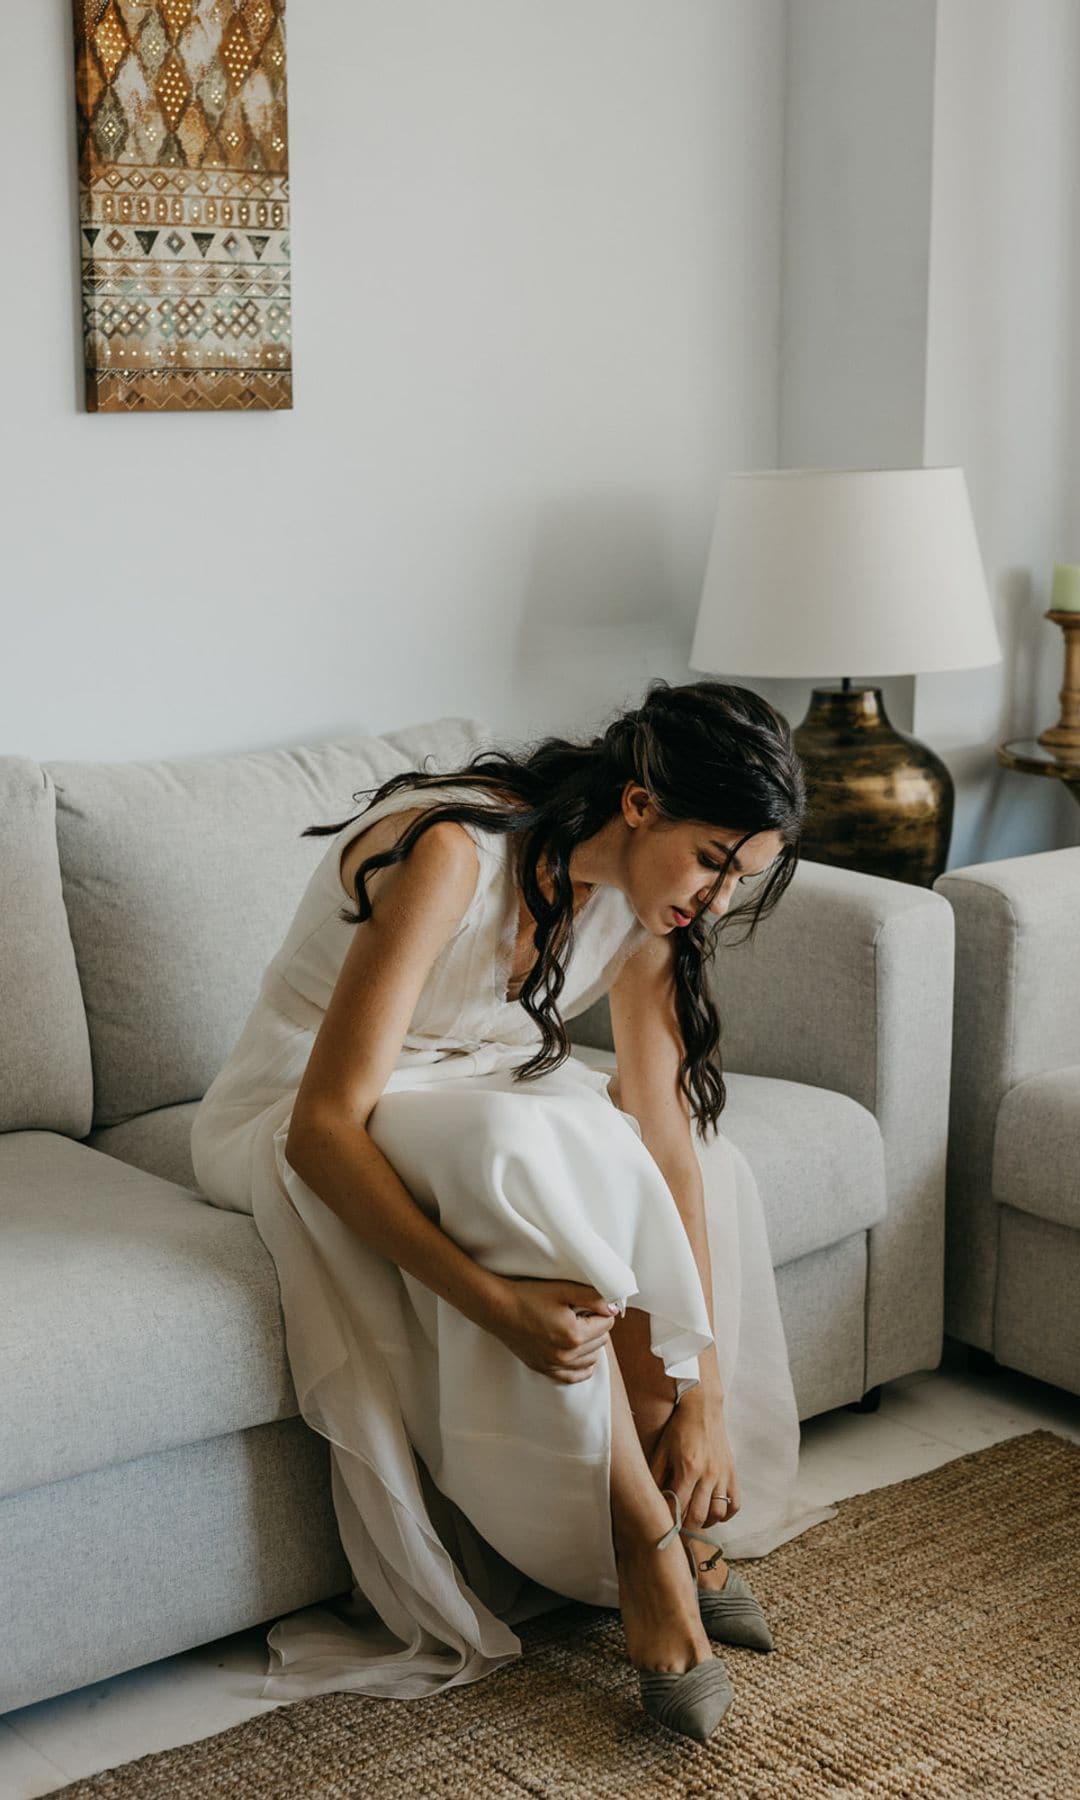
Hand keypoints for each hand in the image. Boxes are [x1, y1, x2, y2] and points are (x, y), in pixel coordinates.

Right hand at [485, 1277, 618, 1384]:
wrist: (498, 1308)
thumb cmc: (529, 1296)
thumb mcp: (563, 1290)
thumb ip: (593, 1298)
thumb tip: (614, 1306)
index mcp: (574, 1335)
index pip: (607, 1324)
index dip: (601, 1310)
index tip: (588, 1303)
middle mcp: (566, 1355)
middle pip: (601, 1341)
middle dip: (596, 1325)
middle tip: (580, 1313)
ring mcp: (555, 1365)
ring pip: (591, 1358)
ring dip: (589, 1344)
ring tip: (574, 1328)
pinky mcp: (544, 1369)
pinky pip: (574, 1376)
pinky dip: (581, 1365)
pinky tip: (578, 1353)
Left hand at [647, 1385, 739, 1530]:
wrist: (703, 1408)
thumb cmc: (679, 1429)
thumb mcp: (661, 1450)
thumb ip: (654, 1475)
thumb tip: (649, 1499)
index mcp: (687, 1469)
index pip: (678, 1507)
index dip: (670, 1522)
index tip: (664, 1529)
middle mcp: (708, 1474)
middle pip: (699, 1516)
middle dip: (687, 1530)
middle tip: (679, 1534)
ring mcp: (722, 1475)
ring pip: (718, 1513)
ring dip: (705, 1523)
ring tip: (694, 1521)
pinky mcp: (732, 1473)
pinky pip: (735, 1503)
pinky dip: (725, 1514)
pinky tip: (713, 1512)